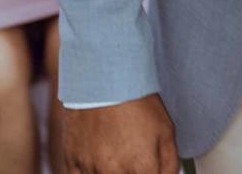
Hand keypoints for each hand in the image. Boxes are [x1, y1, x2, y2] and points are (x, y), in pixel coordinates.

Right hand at [61, 94, 179, 173]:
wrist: (103, 78)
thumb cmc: (136, 103)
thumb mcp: (166, 132)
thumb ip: (170, 167)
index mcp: (141, 169)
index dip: (148, 173)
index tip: (145, 167)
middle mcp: (114, 173)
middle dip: (129, 172)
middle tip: (128, 157)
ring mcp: (90, 168)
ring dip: (108, 172)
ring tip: (113, 154)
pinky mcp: (71, 161)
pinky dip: (89, 173)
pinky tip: (97, 162)